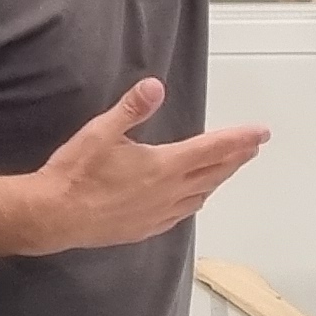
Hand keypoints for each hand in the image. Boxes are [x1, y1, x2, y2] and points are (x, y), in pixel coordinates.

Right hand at [23, 78, 268, 254]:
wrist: (54, 216)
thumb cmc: (76, 174)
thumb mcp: (101, 132)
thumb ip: (131, 109)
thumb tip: (156, 86)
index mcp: (163, 165)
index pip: (213, 149)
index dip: (240, 139)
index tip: (261, 133)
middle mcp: (169, 192)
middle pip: (213, 173)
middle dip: (236, 158)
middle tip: (253, 147)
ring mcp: (159, 214)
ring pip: (201, 195)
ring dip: (217, 179)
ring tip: (228, 169)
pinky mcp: (146, 229)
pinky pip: (182, 213)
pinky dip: (196, 200)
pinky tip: (193, 199)